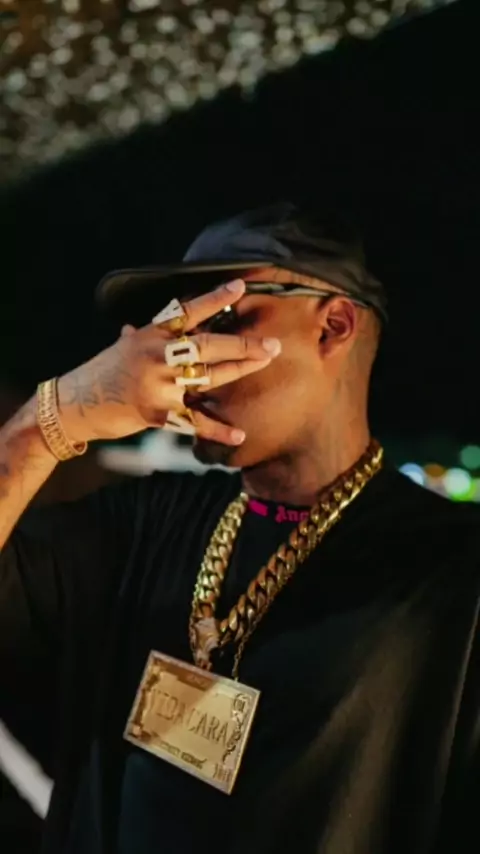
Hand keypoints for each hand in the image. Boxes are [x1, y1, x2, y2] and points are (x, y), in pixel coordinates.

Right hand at [57, 280, 280, 446]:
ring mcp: (158, 384)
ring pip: (208, 378)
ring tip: (264, 363)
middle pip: (207, 346)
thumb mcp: (123, 347)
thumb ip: (142, 337)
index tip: (240, 287)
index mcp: (150, 334)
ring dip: (239, 371)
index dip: (214, 299)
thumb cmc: (101, 373)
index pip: (187, 312)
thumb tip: (146, 325)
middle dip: (242, 345)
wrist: (75, 404)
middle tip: (272, 343)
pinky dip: (218, 431)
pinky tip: (239, 435)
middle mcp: (156, 355)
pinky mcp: (158, 413)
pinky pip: (195, 422)